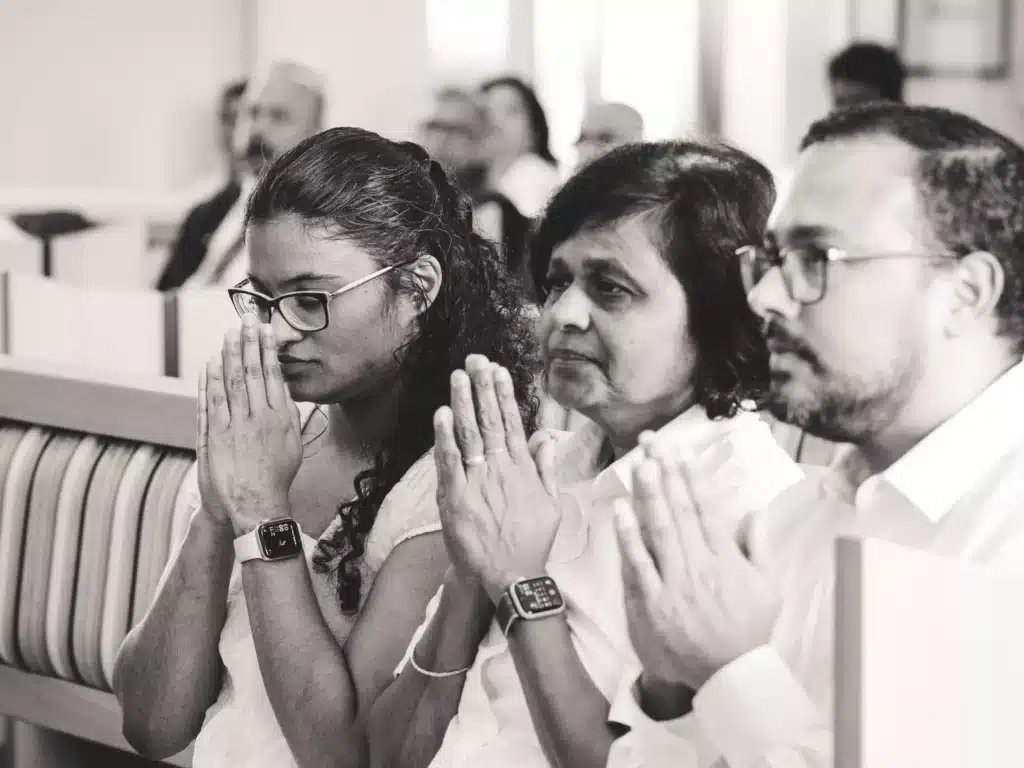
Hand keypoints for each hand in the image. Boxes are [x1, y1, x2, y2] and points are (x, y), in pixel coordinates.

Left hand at [201, 314, 302, 536]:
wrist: (256, 505)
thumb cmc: (277, 476)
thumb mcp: (292, 443)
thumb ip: (288, 415)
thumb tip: (284, 391)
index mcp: (280, 418)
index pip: (273, 374)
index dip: (267, 349)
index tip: (264, 329)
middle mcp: (259, 418)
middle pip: (252, 372)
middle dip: (248, 342)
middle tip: (246, 318)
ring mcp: (235, 426)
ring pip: (231, 382)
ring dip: (229, 355)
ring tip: (229, 333)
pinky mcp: (216, 437)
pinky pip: (212, 402)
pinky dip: (210, 381)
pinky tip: (210, 364)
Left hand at [434, 354, 559, 602]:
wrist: (514, 575)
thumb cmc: (532, 542)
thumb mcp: (551, 503)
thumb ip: (546, 468)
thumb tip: (546, 437)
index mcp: (524, 469)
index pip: (511, 423)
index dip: (503, 394)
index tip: (498, 370)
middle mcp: (502, 470)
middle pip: (490, 421)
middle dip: (482, 388)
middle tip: (475, 360)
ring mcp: (479, 482)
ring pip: (470, 435)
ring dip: (464, 402)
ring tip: (459, 375)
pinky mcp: (458, 498)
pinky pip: (450, 462)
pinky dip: (445, 437)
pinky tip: (442, 414)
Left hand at [613, 434, 779, 707]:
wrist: (729, 675)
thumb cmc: (748, 629)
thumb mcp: (768, 587)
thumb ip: (760, 546)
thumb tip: (754, 510)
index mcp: (726, 558)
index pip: (703, 508)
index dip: (688, 477)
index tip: (677, 451)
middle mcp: (699, 565)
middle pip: (677, 510)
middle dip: (663, 472)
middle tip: (650, 442)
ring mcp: (674, 584)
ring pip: (658, 530)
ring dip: (647, 494)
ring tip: (637, 463)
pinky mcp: (652, 603)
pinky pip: (638, 564)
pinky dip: (628, 536)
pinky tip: (620, 510)